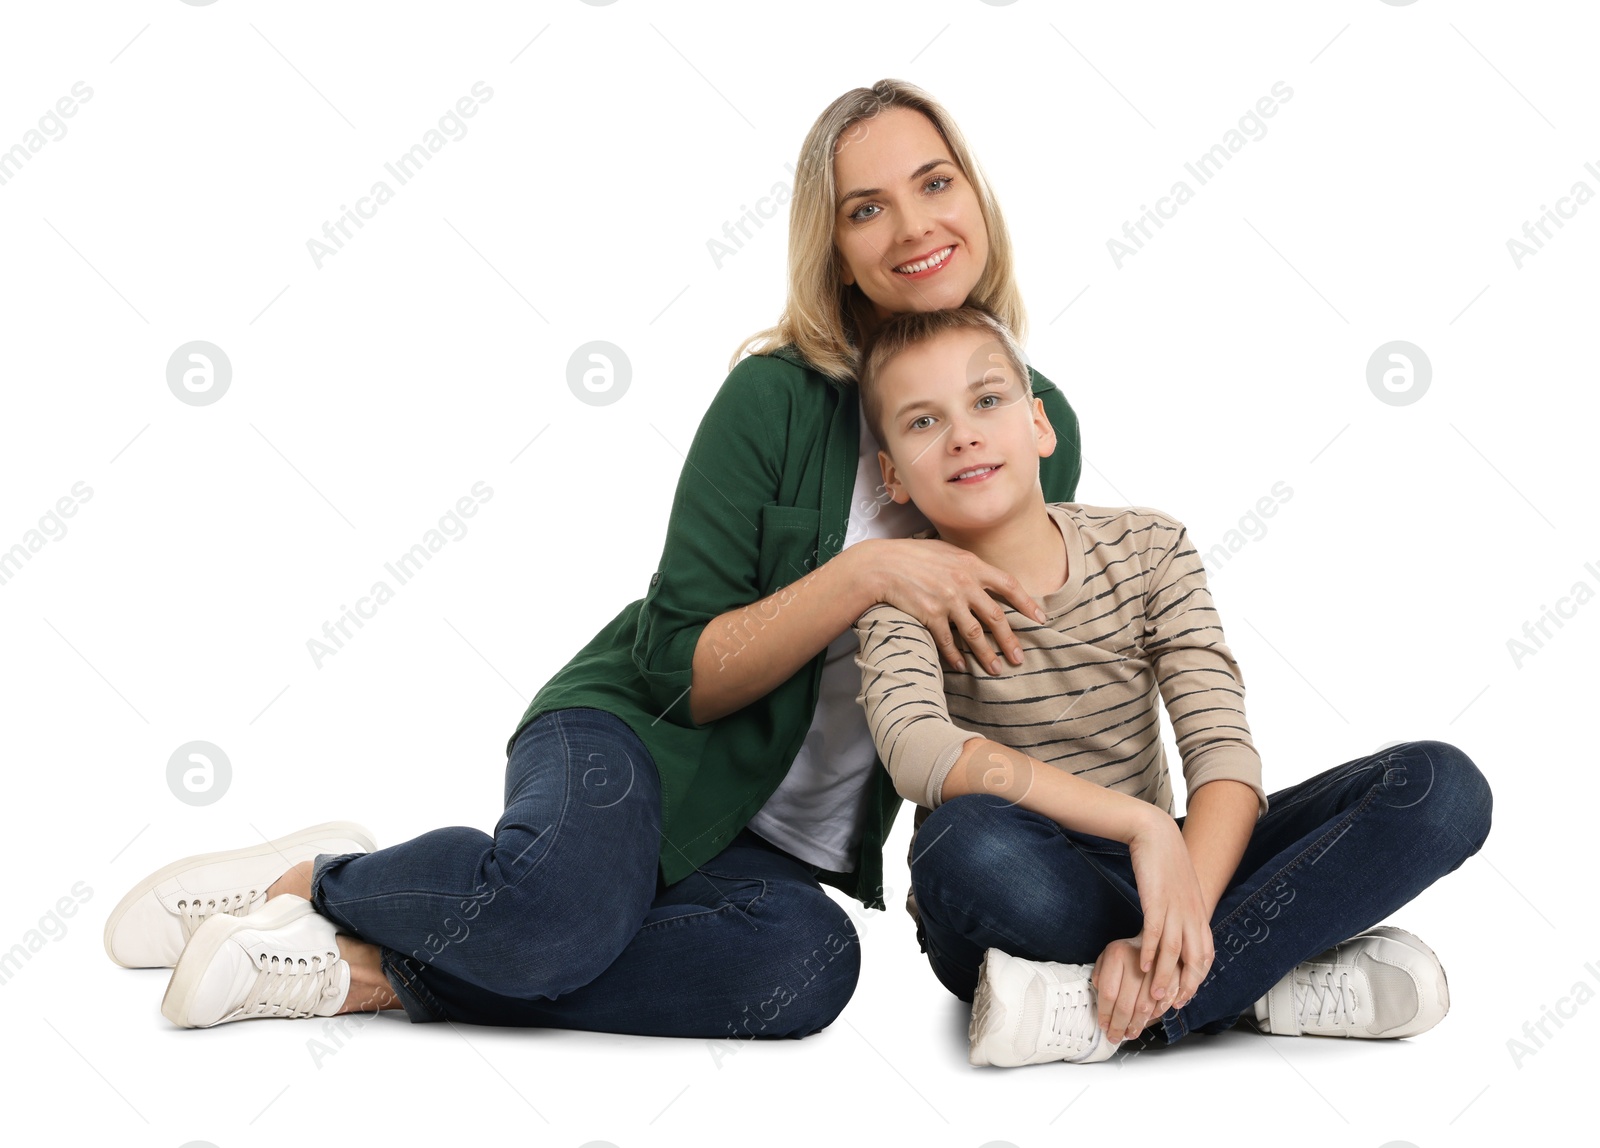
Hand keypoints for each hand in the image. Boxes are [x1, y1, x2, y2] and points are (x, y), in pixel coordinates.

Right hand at [859, 537, 1046, 674]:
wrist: (881, 565)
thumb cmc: (912, 556)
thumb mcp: (945, 551)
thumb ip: (967, 564)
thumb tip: (985, 575)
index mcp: (971, 564)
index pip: (1009, 585)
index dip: (1027, 603)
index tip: (1040, 619)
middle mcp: (963, 583)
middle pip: (996, 617)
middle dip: (1010, 641)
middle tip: (1019, 659)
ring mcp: (947, 600)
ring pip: (975, 634)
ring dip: (987, 655)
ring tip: (996, 670)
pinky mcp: (930, 615)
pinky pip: (948, 642)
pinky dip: (956, 657)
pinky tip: (962, 666)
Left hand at [1091, 936, 1178, 1044]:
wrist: (1154, 938)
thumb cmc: (1126, 953)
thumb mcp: (1106, 956)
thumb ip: (1099, 975)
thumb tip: (1099, 996)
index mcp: (1116, 953)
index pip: (1108, 992)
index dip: (1105, 1013)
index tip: (1103, 1026)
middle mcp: (1135, 959)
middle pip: (1125, 1003)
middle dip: (1119, 1025)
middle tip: (1115, 1037)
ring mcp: (1156, 966)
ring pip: (1145, 1006)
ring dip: (1136, 1025)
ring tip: (1130, 1034)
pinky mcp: (1173, 973)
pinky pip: (1164, 1001)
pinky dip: (1155, 1015)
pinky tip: (1147, 1022)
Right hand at [1125, 811, 1214, 1017]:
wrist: (1156, 833)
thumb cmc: (1166, 863)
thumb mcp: (1180, 893)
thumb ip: (1182, 914)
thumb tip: (1176, 934)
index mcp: (1199, 914)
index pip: (1206, 956)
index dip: (1197, 980)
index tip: (1184, 997)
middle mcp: (1192, 914)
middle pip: (1194, 959)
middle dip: (1184, 986)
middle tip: (1172, 1004)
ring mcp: (1175, 907)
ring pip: (1174, 951)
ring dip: (1165, 976)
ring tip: (1155, 996)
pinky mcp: (1157, 899)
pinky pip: (1155, 931)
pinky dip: (1150, 951)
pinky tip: (1143, 966)